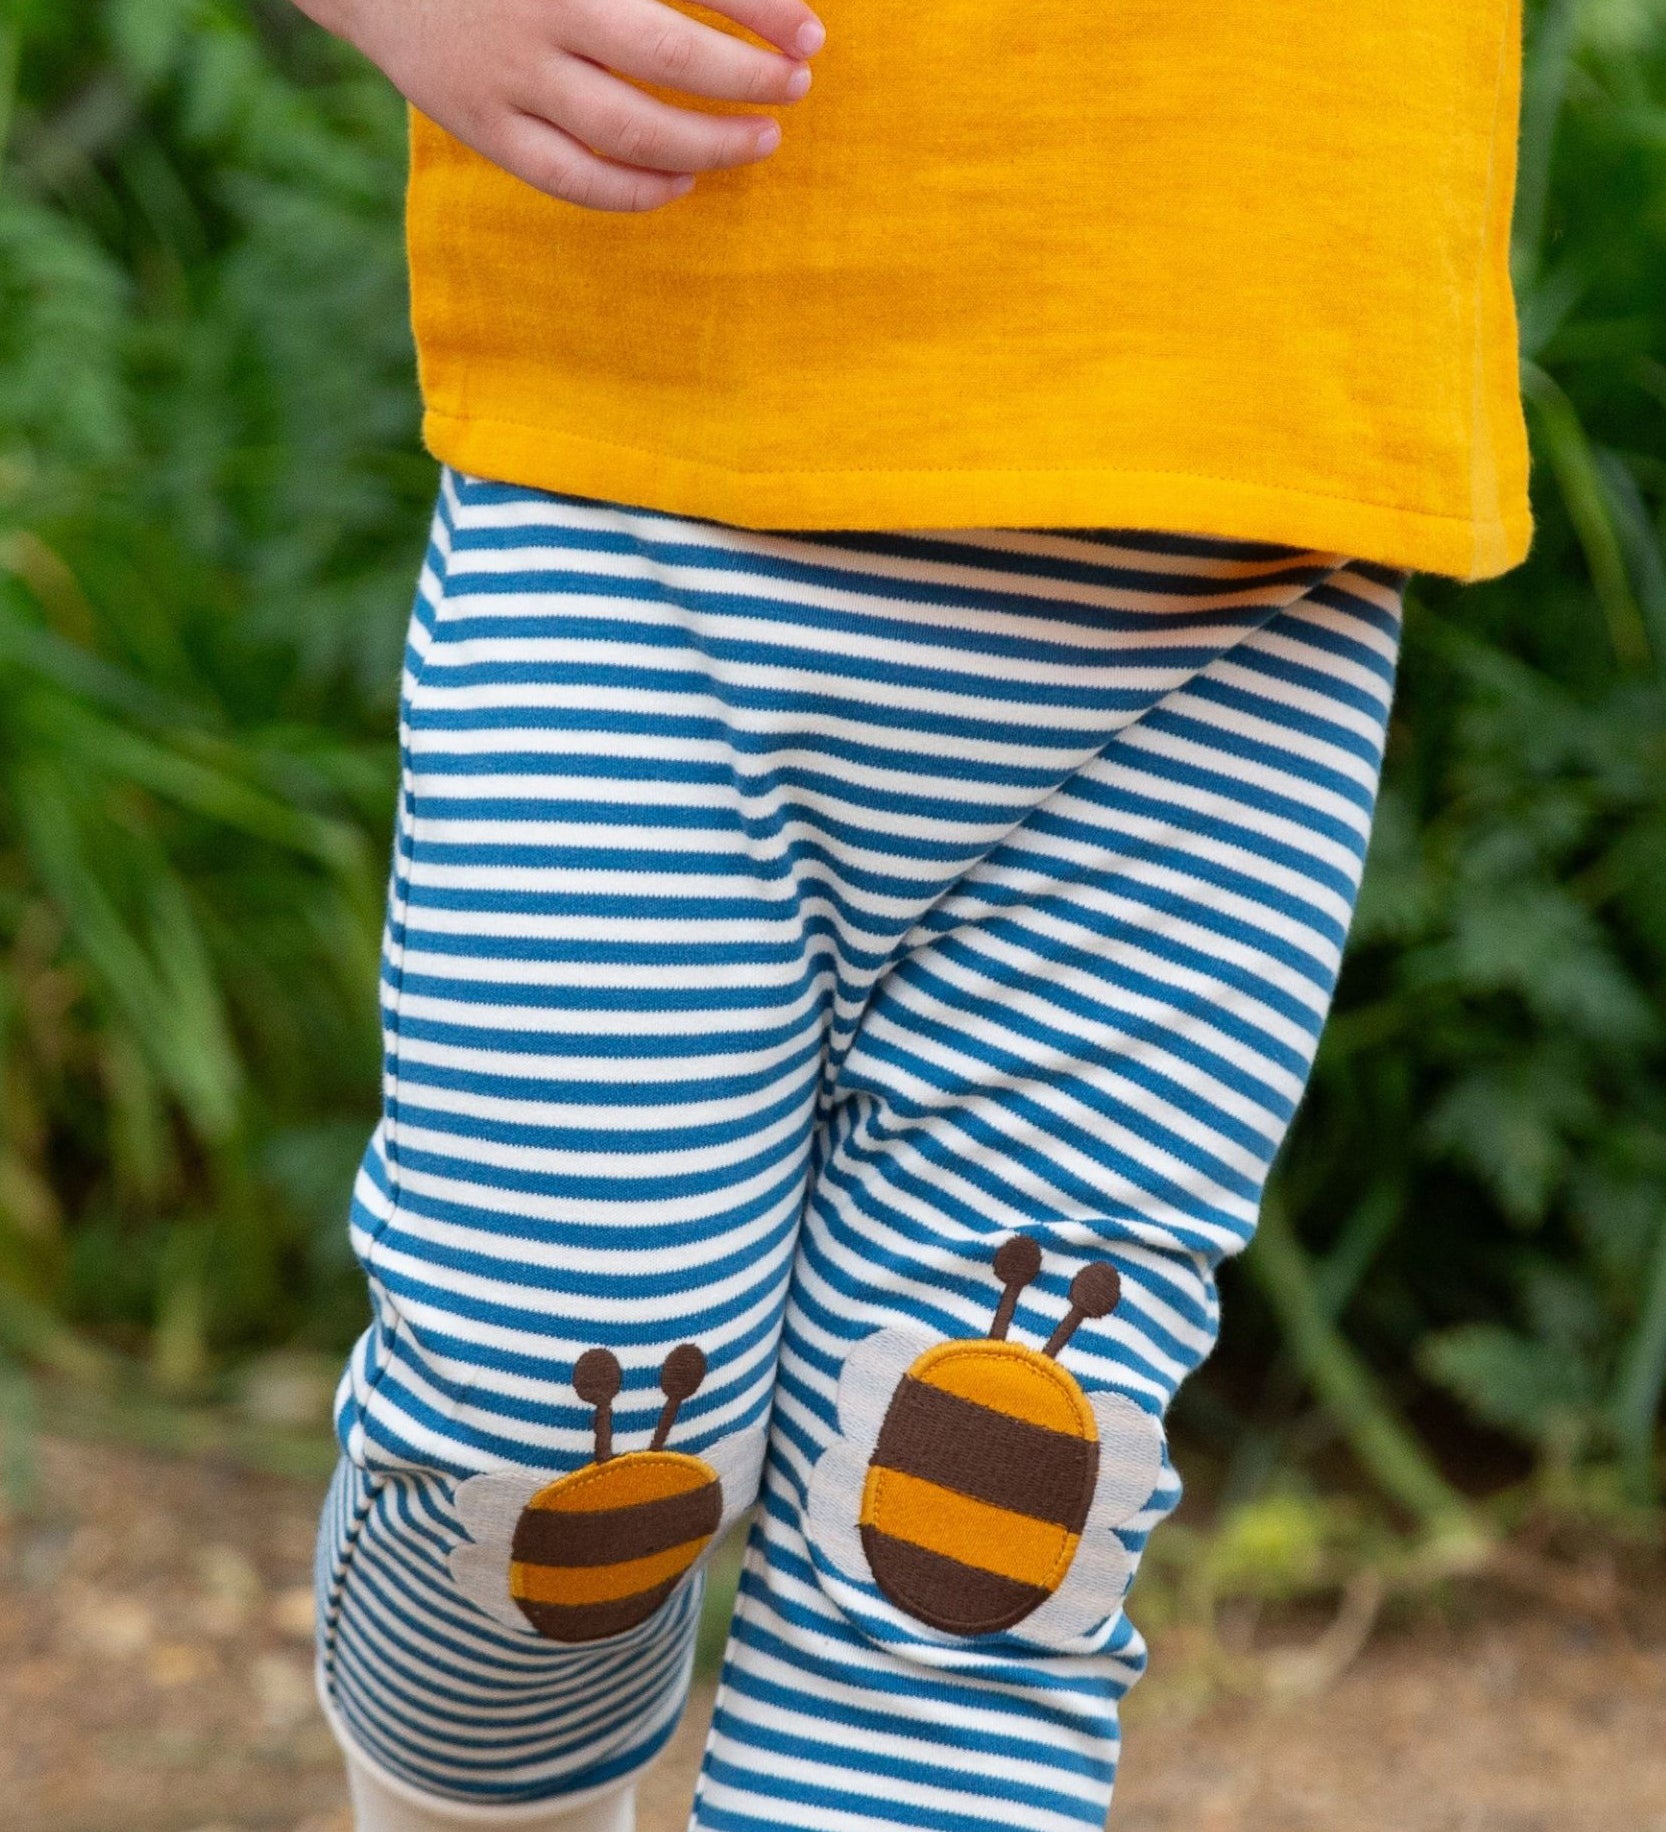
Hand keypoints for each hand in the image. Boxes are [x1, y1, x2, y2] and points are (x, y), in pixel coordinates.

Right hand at [292, 0, 825, 211]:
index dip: (761, 10)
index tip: (812, 34)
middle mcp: (541, 12)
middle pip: (669, 59)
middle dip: (747, 79)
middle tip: (796, 86)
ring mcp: (510, 77)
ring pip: (631, 132)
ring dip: (710, 144)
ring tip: (760, 140)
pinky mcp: (485, 128)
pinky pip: (575, 181)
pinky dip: (638, 192)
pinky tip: (683, 184)